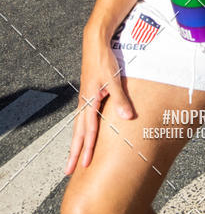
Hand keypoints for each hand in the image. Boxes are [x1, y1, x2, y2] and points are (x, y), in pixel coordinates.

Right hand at [65, 31, 133, 174]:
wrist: (95, 43)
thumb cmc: (104, 60)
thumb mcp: (114, 79)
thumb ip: (120, 99)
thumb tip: (127, 118)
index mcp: (89, 101)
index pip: (89, 130)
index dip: (87, 148)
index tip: (84, 165)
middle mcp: (84, 102)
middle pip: (78, 132)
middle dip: (74, 152)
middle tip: (68, 170)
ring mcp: (85, 98)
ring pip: (78, 125)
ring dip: (76, 142)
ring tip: (73, 157)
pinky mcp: (88, 93)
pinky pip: (82, 117)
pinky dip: (81, 129)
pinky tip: (83, 133)